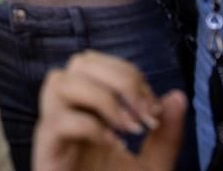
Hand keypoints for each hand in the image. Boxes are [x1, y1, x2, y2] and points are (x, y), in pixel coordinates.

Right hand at [33, 52, 185, 170]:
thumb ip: (166, 135)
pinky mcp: (46, 151)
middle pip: (78, 62)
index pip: (98, 63)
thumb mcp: (153, 166)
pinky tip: (113, 145)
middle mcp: (68, 113)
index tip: (155, 110)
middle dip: (118, 79)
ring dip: (101, 98)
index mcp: (89, 110)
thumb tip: (177, 96)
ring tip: (127, 128)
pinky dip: (90, 125)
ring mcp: (53, 131)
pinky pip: (57, 120)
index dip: (129, 75)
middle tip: (142, 114)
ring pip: (59, 82)